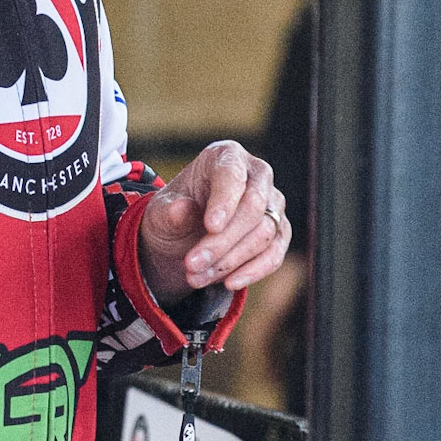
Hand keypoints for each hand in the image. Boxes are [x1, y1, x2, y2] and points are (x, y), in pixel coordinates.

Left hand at [138, 140, 290, 308]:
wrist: (184, 236)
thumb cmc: (174, 213)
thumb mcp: (161, 212)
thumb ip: (170, 211)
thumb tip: (182, 209)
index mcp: (226, 156)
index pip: (232, 175)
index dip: (224, 201)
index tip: (211, 227)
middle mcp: (256, 174)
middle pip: (252, 207)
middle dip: (222, 242)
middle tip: (191, 265)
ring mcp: (272, 203)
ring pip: (264, 233)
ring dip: (230, 261)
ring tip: (196, 278)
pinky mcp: (280, 231)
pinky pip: (275, 252)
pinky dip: (253, 271)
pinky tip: (229, 283)